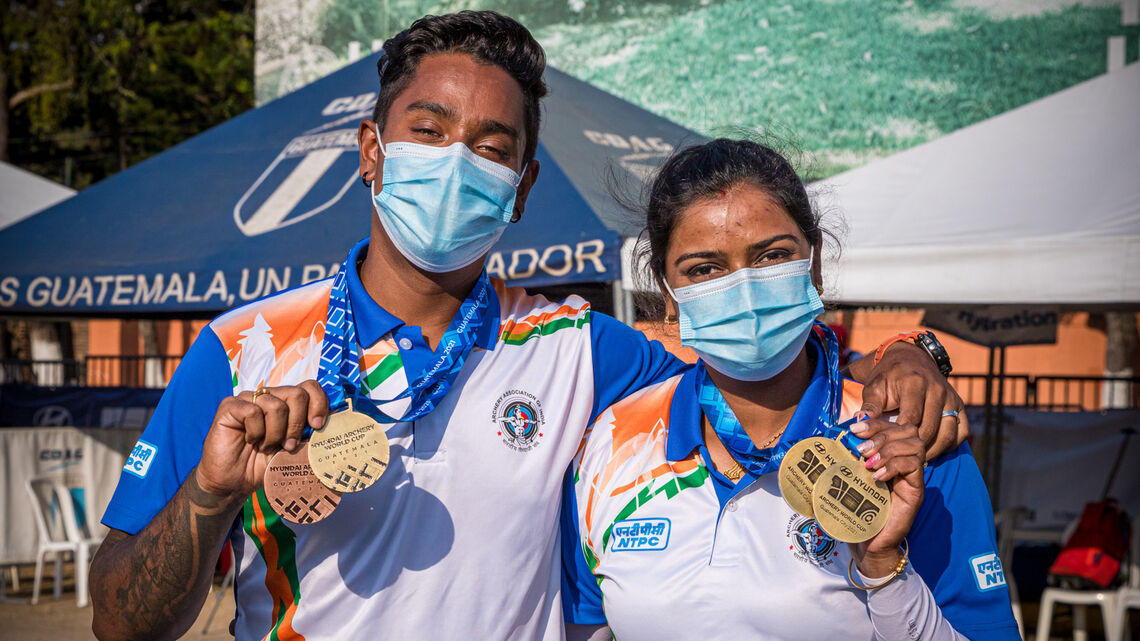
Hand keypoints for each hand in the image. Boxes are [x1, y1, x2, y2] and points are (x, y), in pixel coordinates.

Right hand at [195, 380, 329, 497]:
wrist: (235, 482)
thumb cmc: (265, 465)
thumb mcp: (296, 451)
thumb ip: (312, 436)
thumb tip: (336, 427)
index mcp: (288, 403)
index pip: (310, 387)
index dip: (319, 403)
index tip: (317, 426)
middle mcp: (270, 396)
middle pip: (297, 394)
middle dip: (297, 424)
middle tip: (288, 445)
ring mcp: (250, 398)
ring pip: (276, 405)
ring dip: (275, 433)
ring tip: (265, 446)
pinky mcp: (230, 405)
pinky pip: (252, 412)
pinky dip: (255, 432)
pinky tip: (249, 440)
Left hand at [849, 422, 924, 577]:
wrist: (866, 541)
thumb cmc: (855, 508)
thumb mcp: (847, 475)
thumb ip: (845, 454)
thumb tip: (832, 433)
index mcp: (890, 452)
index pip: (893, 424)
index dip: (875, 422)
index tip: (854, 428)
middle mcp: (905, 460)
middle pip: (908, 430)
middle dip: (882, 432)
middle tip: (861, 447)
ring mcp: (912, 475)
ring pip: (914, 444)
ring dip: (888, 448)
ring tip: (868, 462)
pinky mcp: (916, 490)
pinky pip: (914, 466)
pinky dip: (894, 466)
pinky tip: (877, 476)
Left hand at [854, 342, 966, 459]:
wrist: (910, 359)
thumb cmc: (888, 376)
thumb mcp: (874, 387)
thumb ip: (869, 406)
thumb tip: (860, 424)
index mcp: (915, 383)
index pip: (911, 417)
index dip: (900, 436)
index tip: (889, 448)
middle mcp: (937, 390)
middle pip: (929, 429)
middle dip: (915, 446)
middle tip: (901, 458)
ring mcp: (951, 398)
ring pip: (947, 433)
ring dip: (932, 450)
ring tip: (916, 458)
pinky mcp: (960, 405)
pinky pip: (960, 432)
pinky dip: (947, 445)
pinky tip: (932, 450)